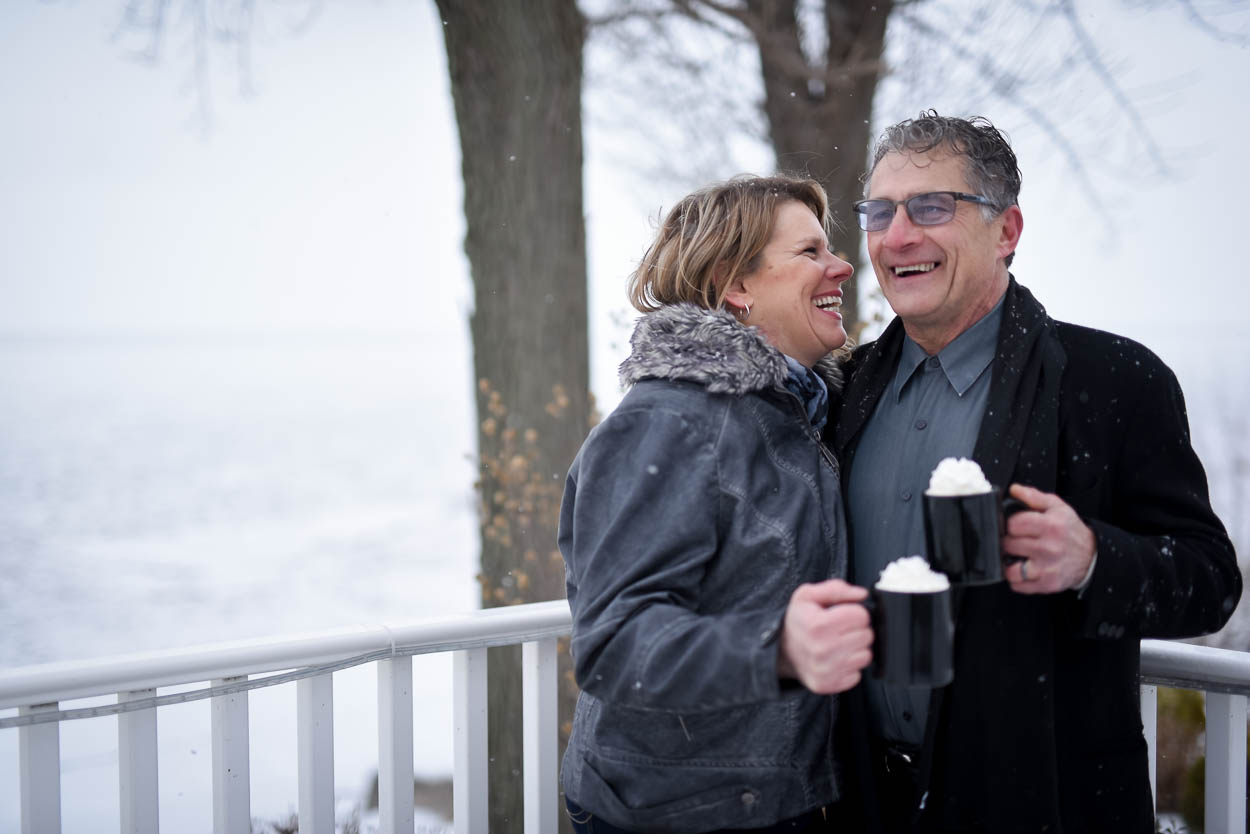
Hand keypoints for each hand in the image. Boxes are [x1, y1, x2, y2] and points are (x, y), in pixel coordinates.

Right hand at [777, 579, 872, 693]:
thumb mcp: (807, 595)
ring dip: (855, 649)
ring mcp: (825, 670)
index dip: (853, 612)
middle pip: (867, 636)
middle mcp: (822, 649)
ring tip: (838, 644)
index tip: (842, 615)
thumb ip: (836, 589)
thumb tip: (862, 595)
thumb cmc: (797, 621)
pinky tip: (836, 659)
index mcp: (818, 624)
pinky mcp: (828, 684)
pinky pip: (857, 675)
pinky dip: (849, 667)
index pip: (861, 616)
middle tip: (839, 630)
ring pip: (865, 656)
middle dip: (856, 630)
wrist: (780, 650)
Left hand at [1002, 483, 1095, 593]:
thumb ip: (1034, 496)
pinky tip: (1022, 569)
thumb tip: (1014, 490)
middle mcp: (1049, 548)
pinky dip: (1015, 579)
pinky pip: (1018, 585)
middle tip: (1015, 541)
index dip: (1010, 524)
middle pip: (1008, 545)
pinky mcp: (1048, 584)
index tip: (1014, 527)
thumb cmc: (1071, 531)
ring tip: (1015, 557)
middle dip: (1008, 542)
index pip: (1013, 524)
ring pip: (1010, 569)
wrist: (1092, 556)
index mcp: (1050, 526)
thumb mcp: (1058, 507)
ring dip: (1008, 563)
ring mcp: (1048, 568)